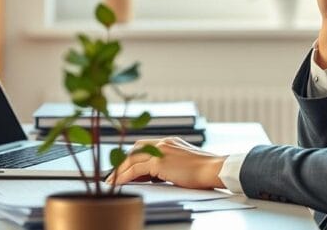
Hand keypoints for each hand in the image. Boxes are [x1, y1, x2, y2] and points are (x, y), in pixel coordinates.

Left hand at [106, 137, 226, 189]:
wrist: (215, 168)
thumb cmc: (206, 170)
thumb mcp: (186, 162)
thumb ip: (172, 164)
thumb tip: (159, 175)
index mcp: (170, 142)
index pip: (145, 145)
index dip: (133, 156)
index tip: (125, 167)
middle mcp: (164, 142)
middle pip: (135, 149)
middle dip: (123, 161)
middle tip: (114, 174)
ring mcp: (161, 150)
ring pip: (132, 159)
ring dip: (119, 170)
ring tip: (111, 182)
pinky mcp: (160, 162)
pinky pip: (135, 169)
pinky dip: (124, 176)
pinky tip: (119, 184)